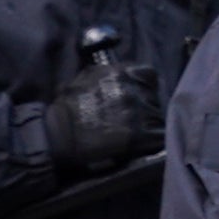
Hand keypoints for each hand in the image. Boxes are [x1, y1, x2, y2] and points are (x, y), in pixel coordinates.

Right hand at [42, 37, 162, 175]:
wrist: (58, 136)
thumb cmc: (66, 109)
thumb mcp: (85, 78)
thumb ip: (106, 73)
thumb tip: (120, 74)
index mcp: (121, 73)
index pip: (149, 75)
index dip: (145, 87)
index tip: (138, 96)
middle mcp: (133, 90)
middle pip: (154, 98)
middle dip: (145, 108)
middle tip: (132, 119)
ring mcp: (138, 112)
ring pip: (158, 118)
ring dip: (149, 125)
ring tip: (133, 134)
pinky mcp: (141, 136)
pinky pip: (159, 137)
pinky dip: (153, 142)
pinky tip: (141, 145)